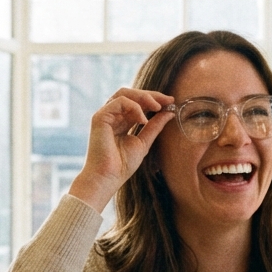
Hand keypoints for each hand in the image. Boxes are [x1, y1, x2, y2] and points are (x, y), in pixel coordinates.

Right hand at [67, 88, 174, 212]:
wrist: (107, 178)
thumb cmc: (122, 165)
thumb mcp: (144, 142)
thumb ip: (155, 126)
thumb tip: (170, 112)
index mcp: (121, 122)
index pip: (138, 103)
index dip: (154, 100)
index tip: (171, 102)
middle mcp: (112, 116)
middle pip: (132, 94)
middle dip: (151, 95)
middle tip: (168, 100)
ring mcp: (105, 115)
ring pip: (125, 93)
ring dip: (144, 97)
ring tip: (157, 107)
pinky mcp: (100, 117)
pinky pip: (119, 102)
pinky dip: (134, 107)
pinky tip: (143, 120)